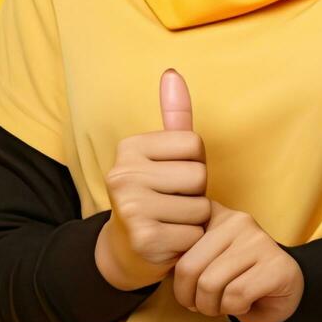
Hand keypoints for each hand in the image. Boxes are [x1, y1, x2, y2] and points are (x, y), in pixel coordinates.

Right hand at [95, 69, 211, 290]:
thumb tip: (172, 73)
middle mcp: (122, 173)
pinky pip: (195, 234)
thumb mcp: (161, 155)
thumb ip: (173, 116)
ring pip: (199, 207)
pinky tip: (170, 240)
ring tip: (172, 221)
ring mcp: (131, 207)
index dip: (194, 163)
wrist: (127, 248)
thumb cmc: (155, 195)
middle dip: (195, 194)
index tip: (173, 177)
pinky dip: (190, 242)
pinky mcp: (144, 238)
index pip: (194, 143)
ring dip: (194, 220)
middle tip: (173, 203)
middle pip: (198, 175)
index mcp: (128, 148)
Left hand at [169, 199, 303, 321]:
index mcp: (214, 214)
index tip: (186, 289)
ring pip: (210, 283)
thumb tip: (162, 264)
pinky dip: (233, 309)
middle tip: (200, 306)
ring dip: (211, 307)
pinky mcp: (277, 265)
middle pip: (189, 267)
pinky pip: (235, 296)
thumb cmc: (237, 277)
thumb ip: (185, 254)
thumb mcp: (206, 259)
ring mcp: (259, 241)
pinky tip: (243, 305)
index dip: (176, 276)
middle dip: (189, 297)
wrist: (286, 291)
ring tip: (222, 306)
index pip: (176, 242)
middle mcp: (238, 221)